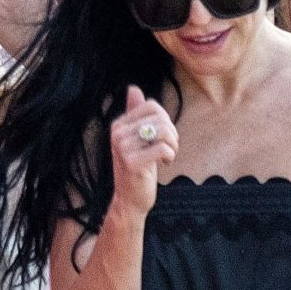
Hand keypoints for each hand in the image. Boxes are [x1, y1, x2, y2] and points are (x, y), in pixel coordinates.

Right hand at [108, 85, 176, 216]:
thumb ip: (135, 114)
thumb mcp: (138, 139)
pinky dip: (170, 155)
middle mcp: (117, 133)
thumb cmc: (138, 170)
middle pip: (159, 117)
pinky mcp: (131, 162)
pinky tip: (165, 163)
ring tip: (168, 155)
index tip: (164, 137)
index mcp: (119, 125)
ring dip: (173, 144)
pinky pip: (162, 148)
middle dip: (172, 133)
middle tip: (169, 148)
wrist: (130, 201)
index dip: (166, 119)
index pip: (152, 106)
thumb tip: (133, 89)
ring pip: (162, 131)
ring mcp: (122, 148)